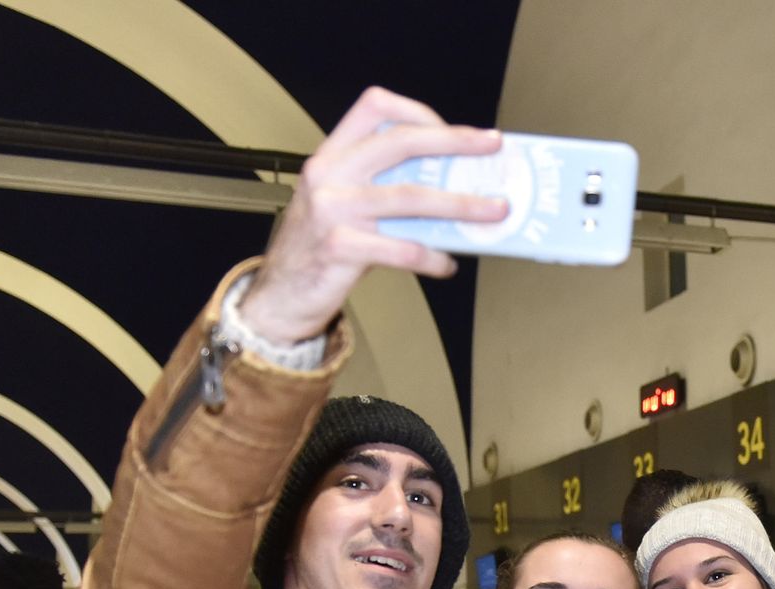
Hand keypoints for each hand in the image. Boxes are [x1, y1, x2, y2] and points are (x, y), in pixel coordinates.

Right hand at [240, 86, 506, 343]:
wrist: (279, 296)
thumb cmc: (320, 249)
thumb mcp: (343, 204)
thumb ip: (383, 190)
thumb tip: (450, 192)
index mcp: (332, 155)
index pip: (376, 107)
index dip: (420, 113)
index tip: (455, 132)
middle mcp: (329, 174)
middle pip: (400, 143)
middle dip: (454, 143)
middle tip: (492, 148)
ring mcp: (332, 210)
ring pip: (409, 198)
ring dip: (460, 204)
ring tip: (495, 212)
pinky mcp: (339, 249)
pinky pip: (400, 249)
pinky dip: (432, 256)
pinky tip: (448, 264)